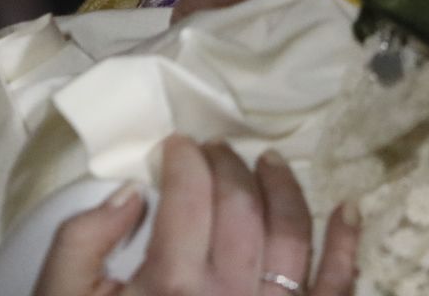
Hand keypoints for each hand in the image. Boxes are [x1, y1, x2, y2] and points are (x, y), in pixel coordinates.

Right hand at [31, 136, 359, 295]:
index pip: (189, 196)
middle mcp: (228, 294)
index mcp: (170, 284)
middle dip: (226, 165)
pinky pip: (336, 283)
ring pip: (291, 231)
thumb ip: (80, 242)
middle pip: (240, 205)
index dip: (184, 160)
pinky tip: (347, 209)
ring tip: (269, 161)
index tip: (177, 146)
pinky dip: (346, 244)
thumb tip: (128, 194)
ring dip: (283, 186)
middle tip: (214, 150)